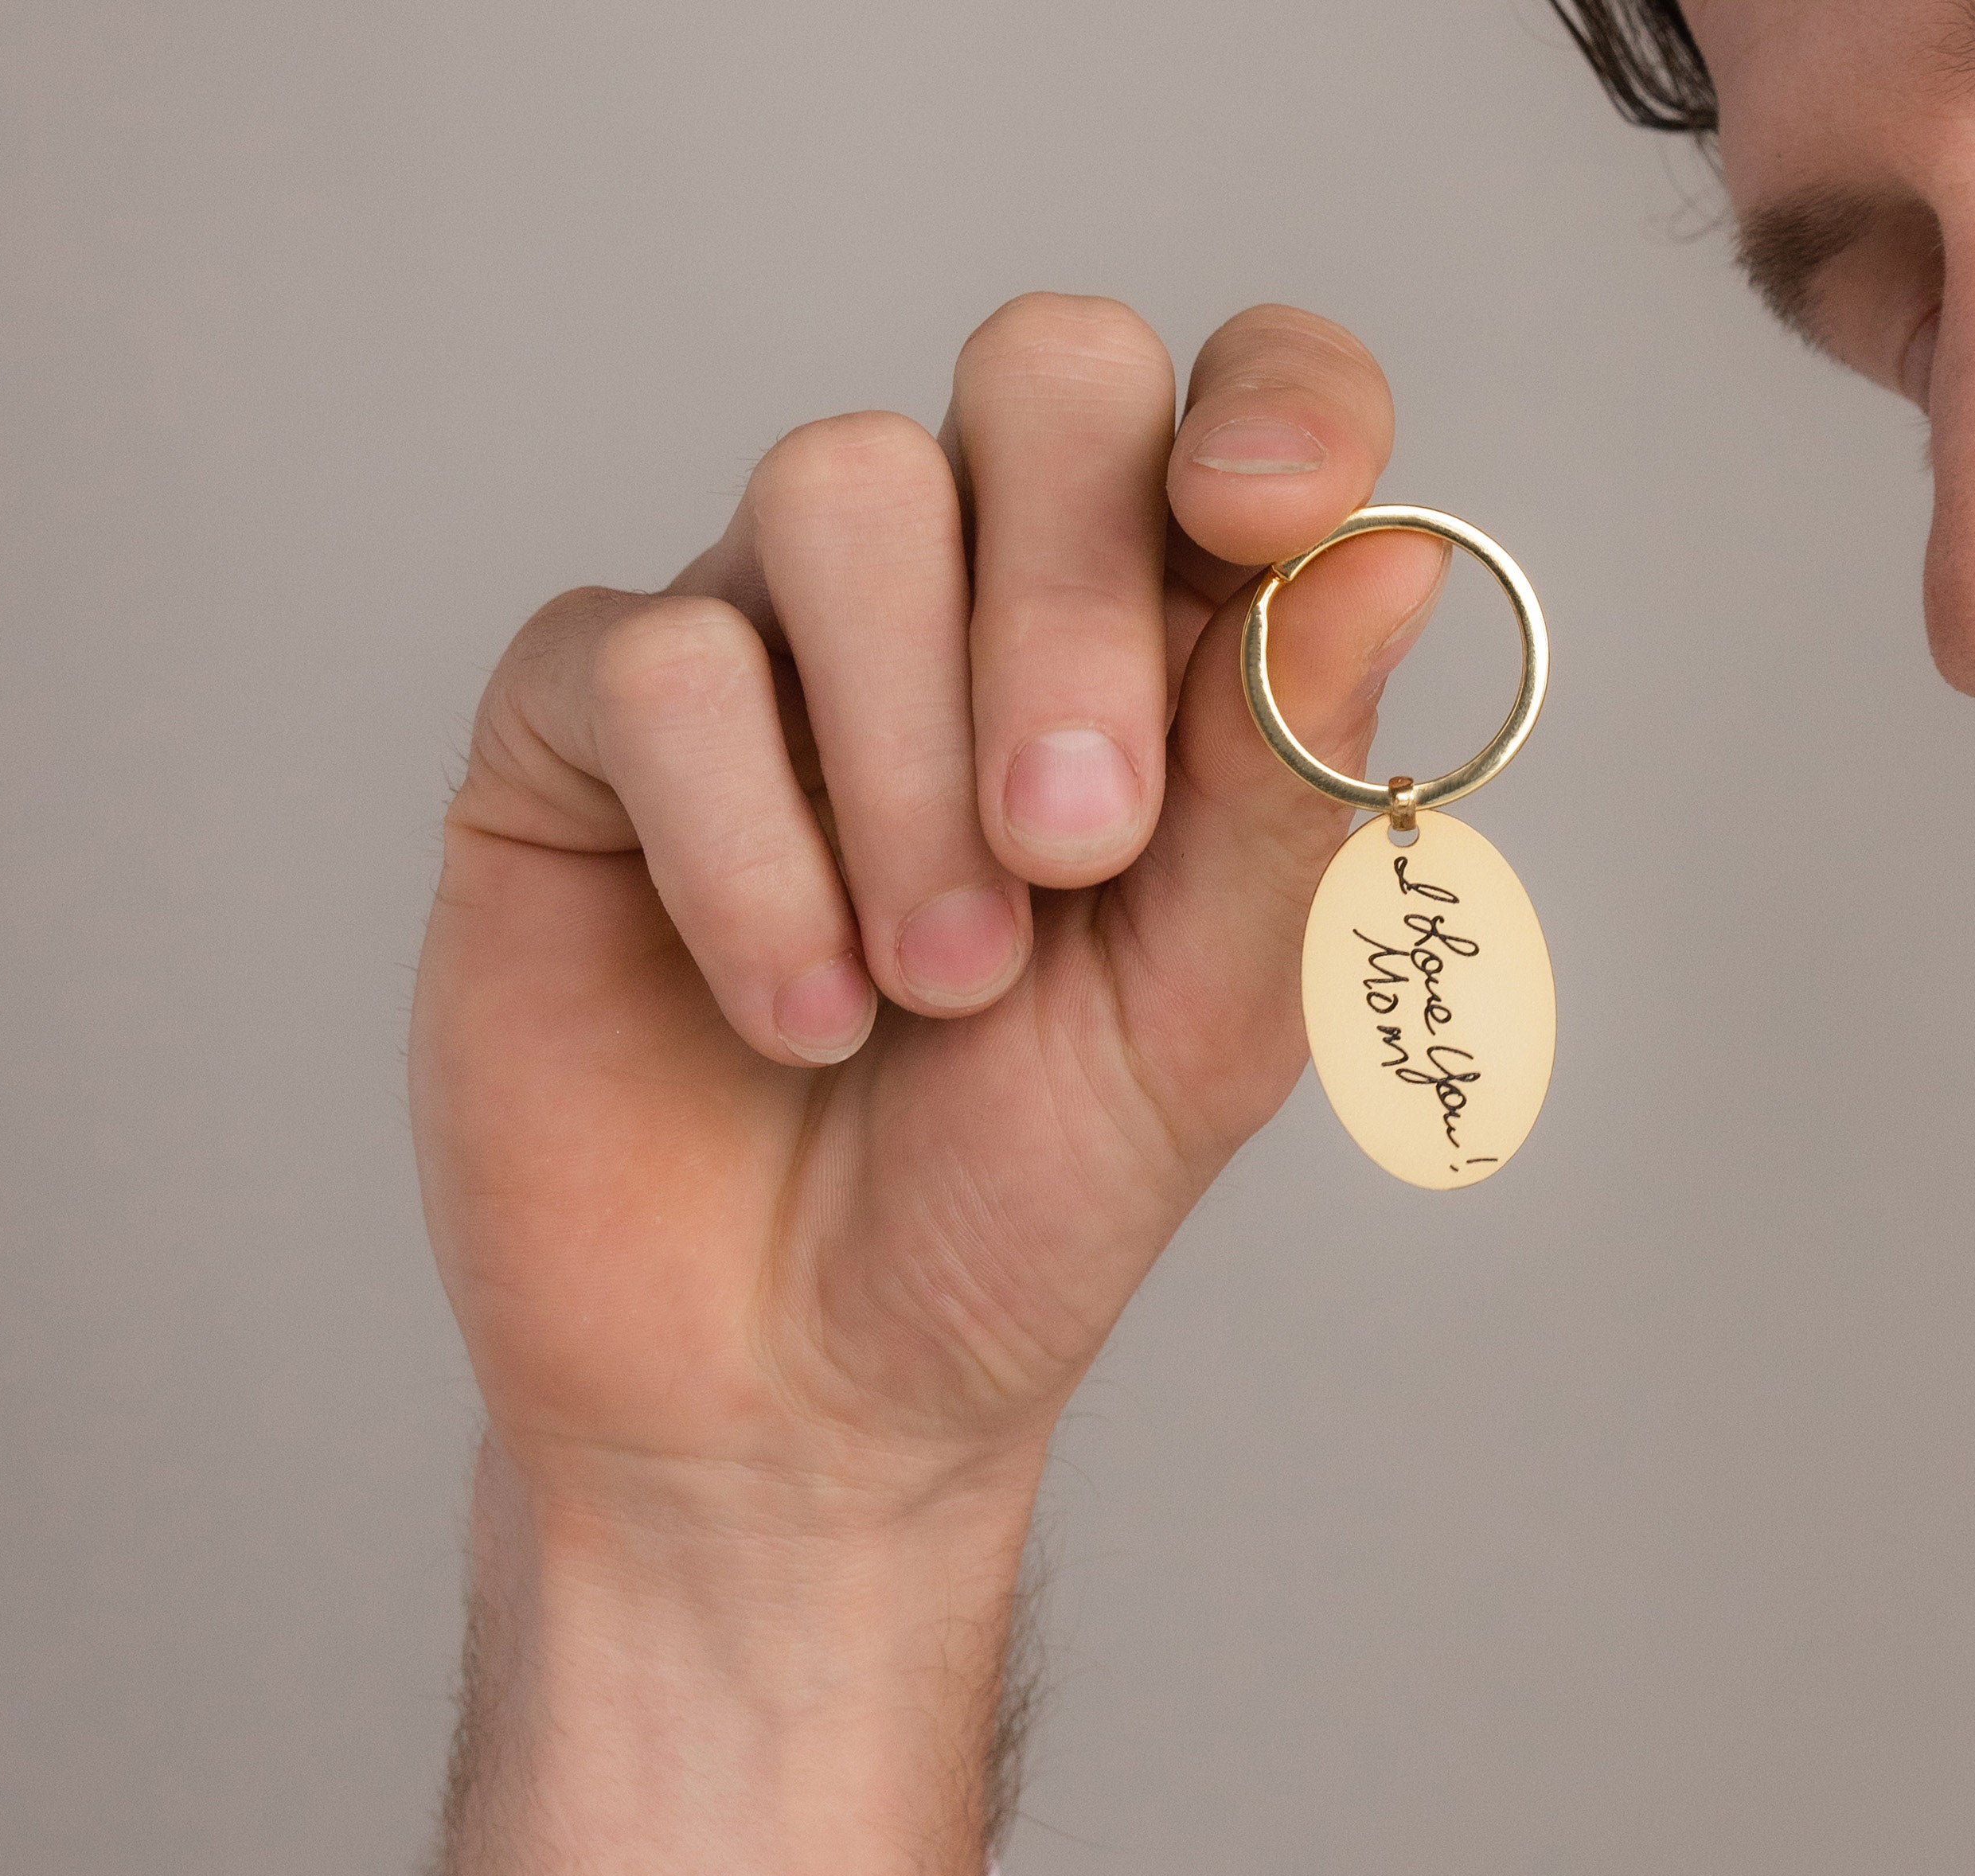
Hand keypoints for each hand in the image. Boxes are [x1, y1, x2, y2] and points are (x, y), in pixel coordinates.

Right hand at [410, 296, 1443, 1538]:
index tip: (1261, 516)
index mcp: (1145, 660)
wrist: (794, 1394)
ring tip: (933, 982)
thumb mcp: (1203, 1019)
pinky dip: (744, 849)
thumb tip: (1394, 546)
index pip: (1231, 408)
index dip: (1275, 406)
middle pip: (1043, 382)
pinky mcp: (580, 731)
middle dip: (1070, 606)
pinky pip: (656, 660)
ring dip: (907, 758)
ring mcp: (766, 650)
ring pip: (839, 485)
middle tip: (1075, 851)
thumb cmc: (1012, 1211)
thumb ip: (1285, 788)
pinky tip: (792, 1011)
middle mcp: (957, 611)